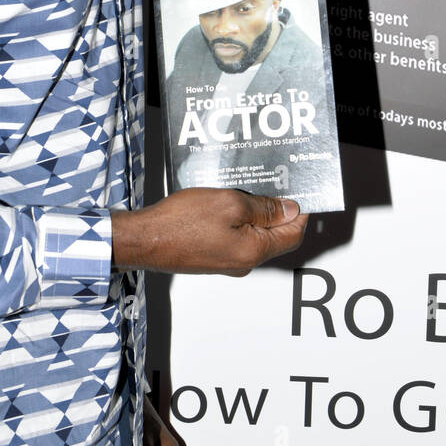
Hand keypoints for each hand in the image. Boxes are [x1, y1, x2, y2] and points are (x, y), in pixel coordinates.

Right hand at [111, 189, 306, 274]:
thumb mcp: (230, 204)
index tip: (301, 192)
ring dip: (256, 212)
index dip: (301, 212)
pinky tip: (229, 201)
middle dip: (279, 210)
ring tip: (248, 189)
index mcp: (254, 251)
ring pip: (255, 234)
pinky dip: (238, 218)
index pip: (294, 234)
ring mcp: (227, 260)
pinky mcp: (213, 255)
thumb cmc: (180, 223)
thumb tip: (288, 209)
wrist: (144, 239)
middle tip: (275, 185)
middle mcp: (244, 261)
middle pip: (276, 235)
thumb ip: (263, 208)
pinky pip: (236, 236)